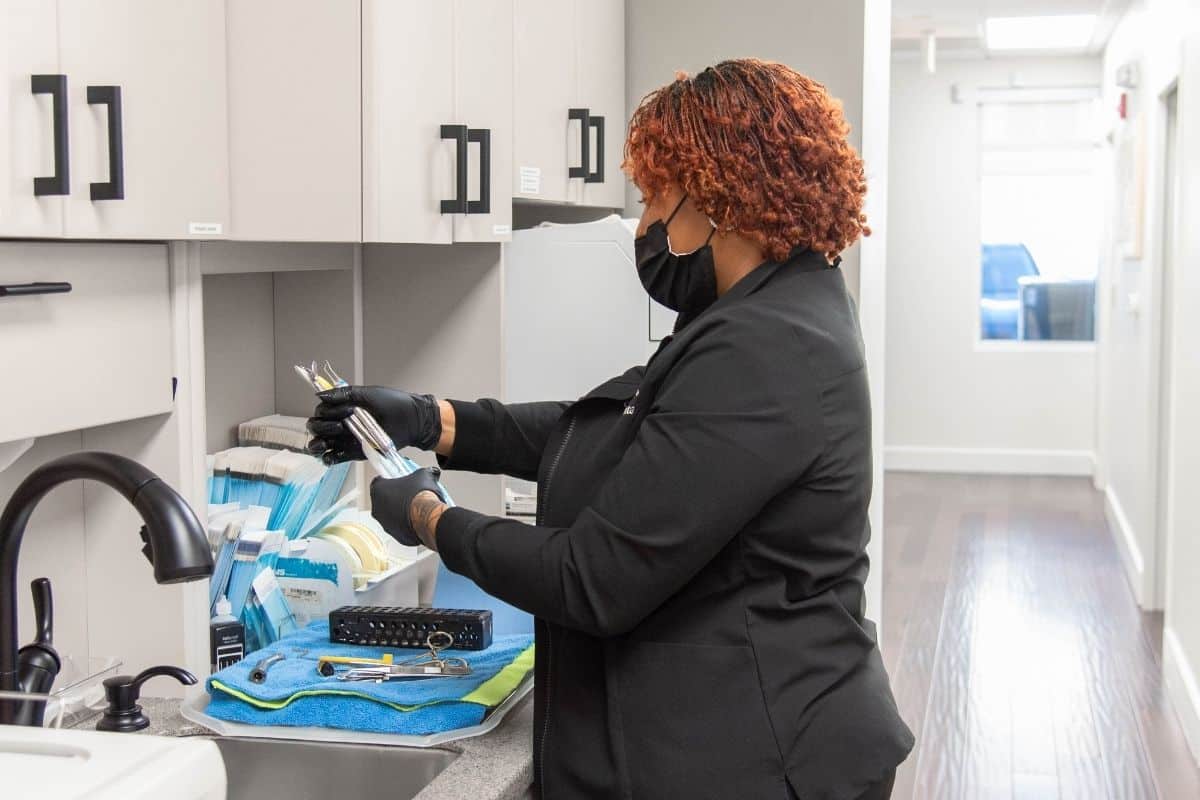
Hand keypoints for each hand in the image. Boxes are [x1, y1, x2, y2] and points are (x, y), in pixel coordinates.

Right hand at [307, 386, 440, 464]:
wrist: (412, 420)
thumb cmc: (394, 404)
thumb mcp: (368, 394)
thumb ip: (343, 394)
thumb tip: (320, 395)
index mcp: (343, 407)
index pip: (321, 411)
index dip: (325, 412)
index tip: (344, 410)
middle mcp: (342, 423)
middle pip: (317, 428)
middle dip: (322, 427)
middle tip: (340, 425)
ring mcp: (346, 438)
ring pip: (321, 444)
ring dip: (318, 444)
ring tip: (326, 443)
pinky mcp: (353, 452)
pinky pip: (335, 458)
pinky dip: (328, 458)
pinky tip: (329, 456)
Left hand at [369, 467, 448, 548]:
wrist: (428, 518)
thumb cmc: (420, 498)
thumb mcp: (422, 475)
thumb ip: (421, 473)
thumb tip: (427, 473)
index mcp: (378, 490)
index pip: (379, 481)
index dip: (391, 480)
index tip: (399, 480)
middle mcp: (377, 508)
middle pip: (384, 499)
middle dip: (396, 496)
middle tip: (410, 493)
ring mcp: (385, 523)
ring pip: (391, 515)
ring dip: (400, 511)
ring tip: (416, 507)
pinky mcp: (395, 535)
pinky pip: (399, 527)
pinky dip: (406, 523)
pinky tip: (418, 518)